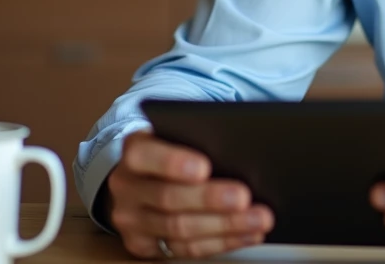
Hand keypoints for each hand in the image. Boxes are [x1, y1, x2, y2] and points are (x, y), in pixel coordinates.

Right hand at [105, 130, 273, 258]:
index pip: (145, 155)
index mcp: (134, 150)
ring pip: (179, 228)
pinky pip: (184, 250)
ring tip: (258, 219)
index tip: (204, 167)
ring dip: (225, 226)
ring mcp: (132, 220)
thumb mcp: (177, 135)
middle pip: (168, 197)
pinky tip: (247, 234)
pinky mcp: (143, 245)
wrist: (141, 179)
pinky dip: (221, 242)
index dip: (174, 162)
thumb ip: (198, 138)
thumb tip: (240, 149)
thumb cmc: (171, 150)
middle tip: (244, 197)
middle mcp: (126, 186)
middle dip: (210, 199)